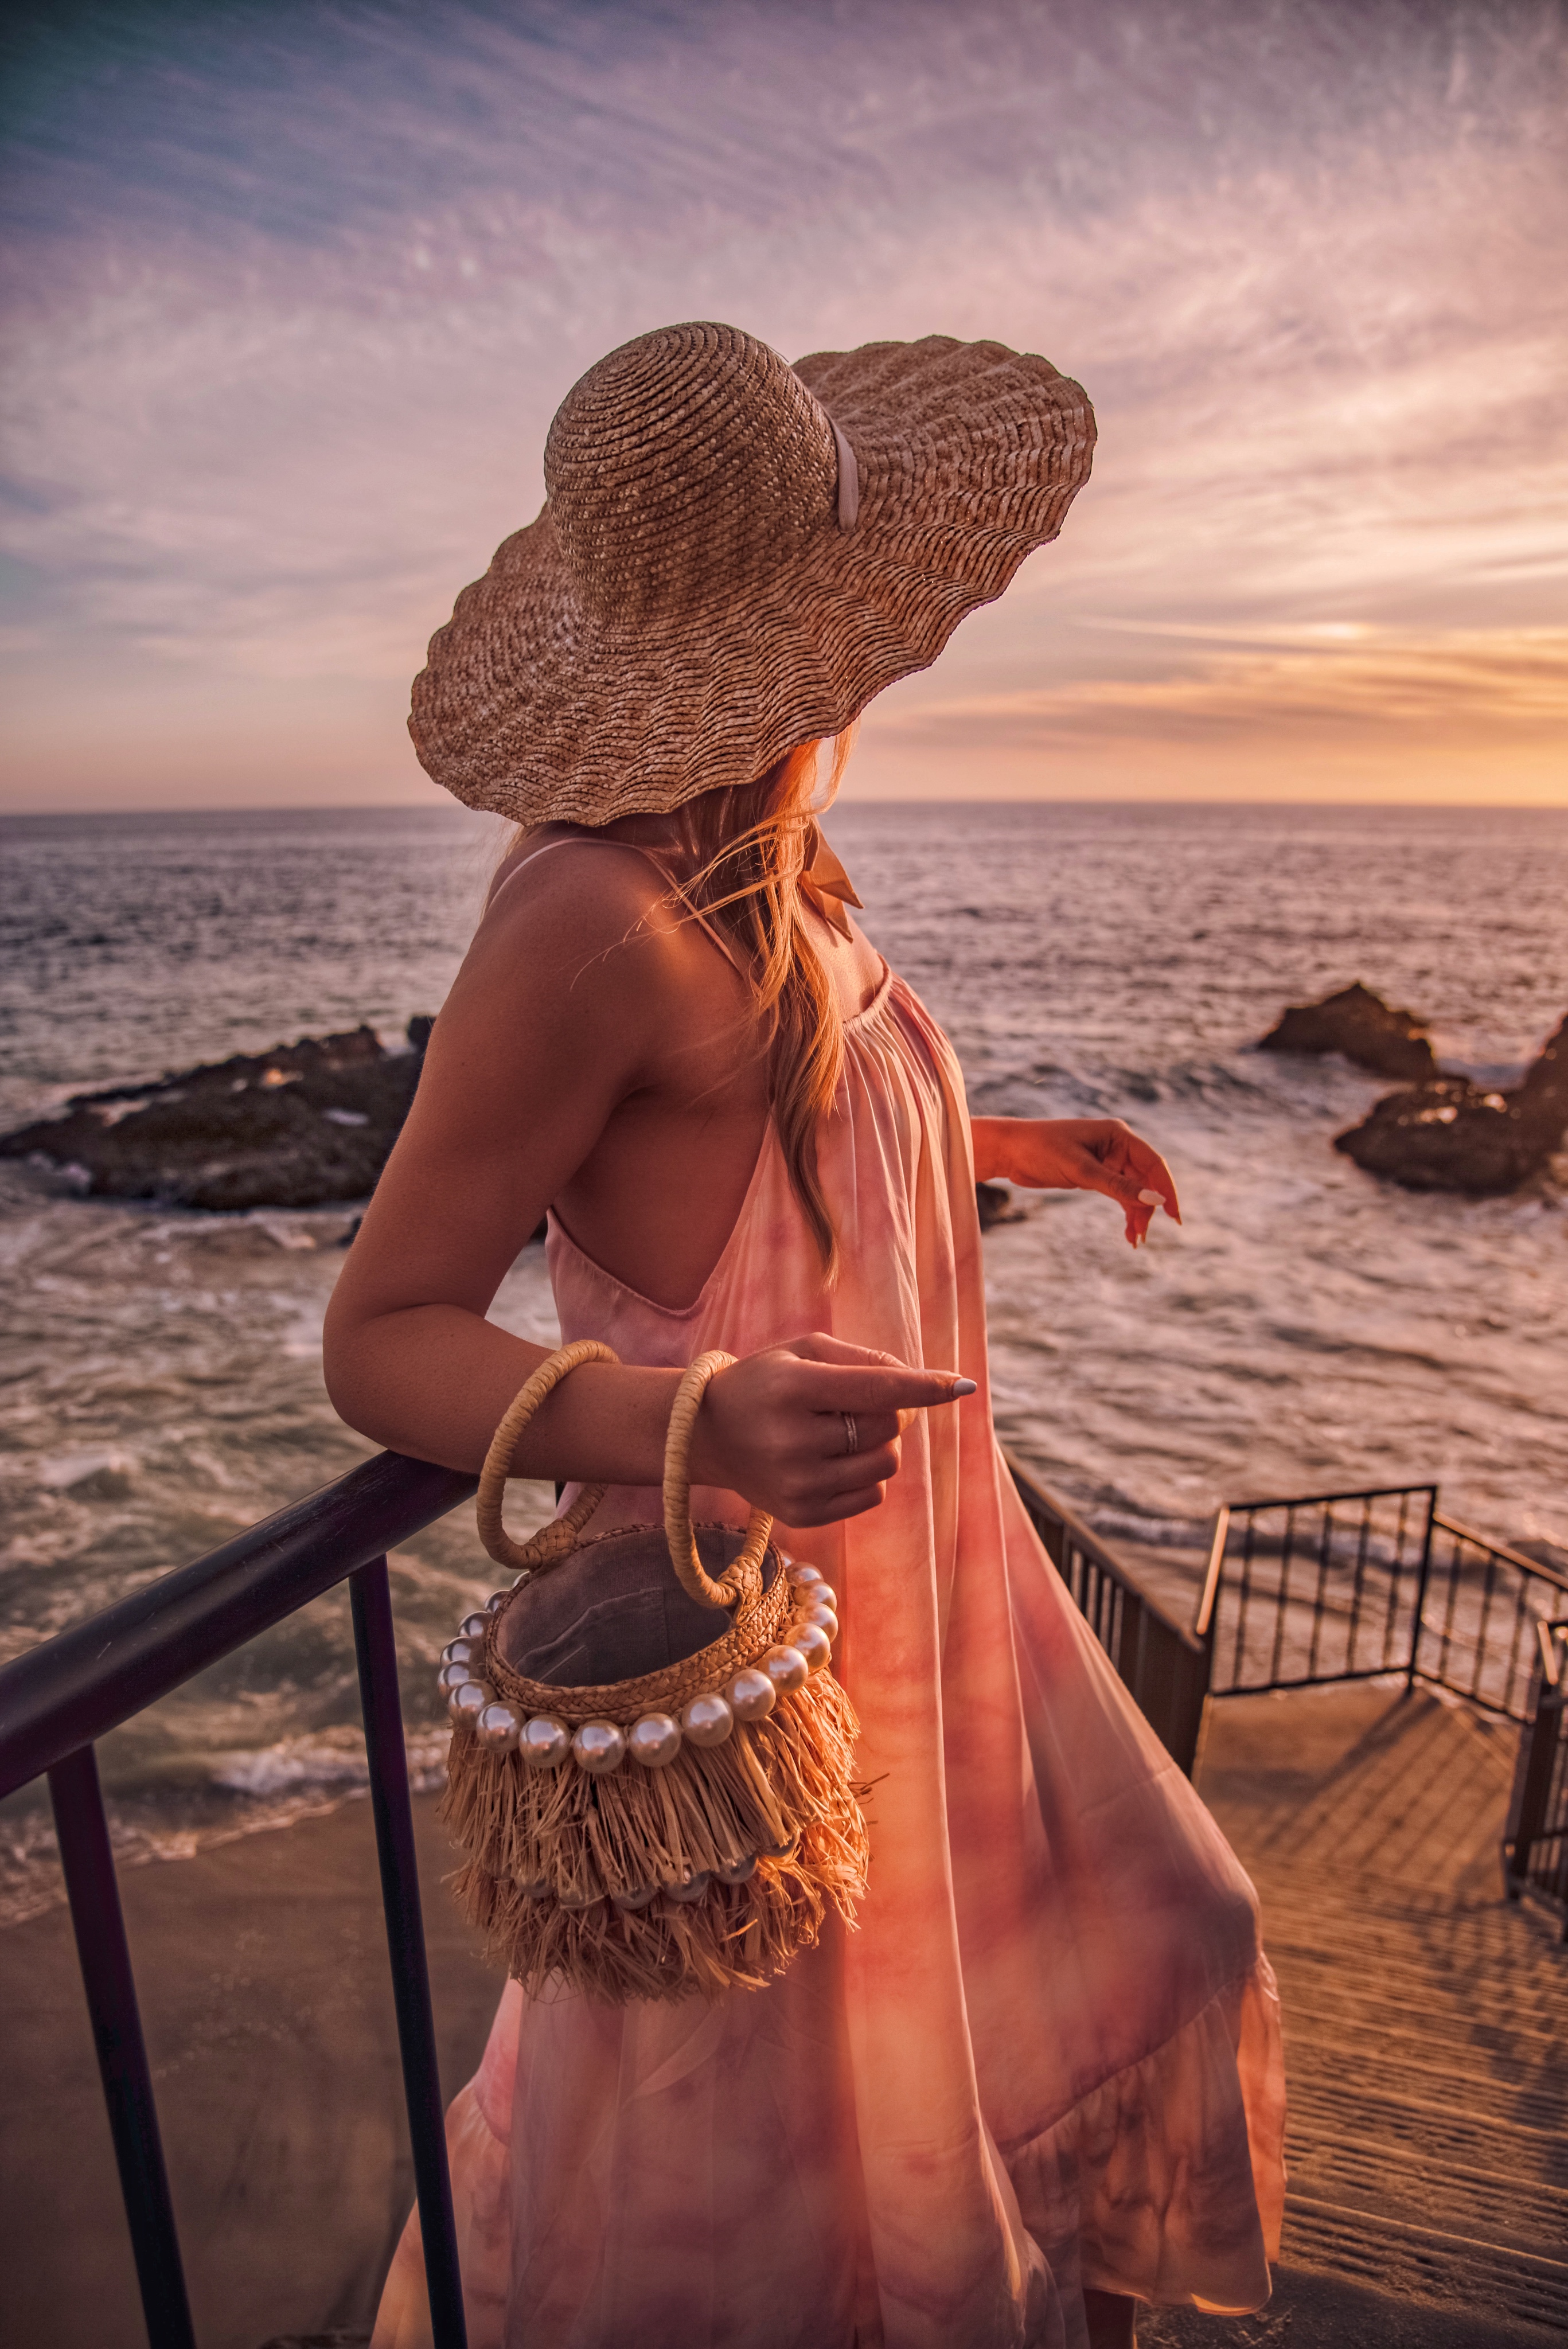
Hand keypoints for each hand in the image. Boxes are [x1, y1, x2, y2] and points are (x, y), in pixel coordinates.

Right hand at [689, 1332, 973, 1525]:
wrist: (707, 1434)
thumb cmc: (766, 1382)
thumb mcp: (804, 1352)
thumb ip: (864, 1362)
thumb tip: (922, 1388)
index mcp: (791, 1389)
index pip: (873, 1390)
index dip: (922, 1388)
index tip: (962, 1385)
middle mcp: (792, 1441)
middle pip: (887, 1428)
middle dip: (890, 1411)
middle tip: (855, 1403)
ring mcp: (797, 1485)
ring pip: (885, 1464)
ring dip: (879, 1444)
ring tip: (840, 1431)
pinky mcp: (803, 1514)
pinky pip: (872, 1495)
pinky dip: (866, 1474)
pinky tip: (830, 1459)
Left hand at [974, 1116, 1180, 1246]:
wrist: (1008, 1150)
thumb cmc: (1041, 1150)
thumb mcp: (1081, 1170)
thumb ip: (1117, 1186)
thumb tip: (1155, 1200)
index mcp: (1118, 1134)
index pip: (1153, 1163)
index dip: (1167, 1189)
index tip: (1175, 1216)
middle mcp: (1117, 1145)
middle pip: (1145, 1180)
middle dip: (1148, 1207)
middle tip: (1142, 1235)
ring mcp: (1107, 1160)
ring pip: (1133, 1190)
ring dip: (1137, 1213)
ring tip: (1135, 1240)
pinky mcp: (1095, 1174)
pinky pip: (1119, 1193)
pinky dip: (1124, 1211)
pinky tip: (1127, 1232)